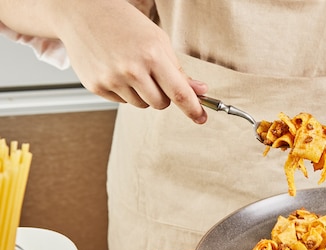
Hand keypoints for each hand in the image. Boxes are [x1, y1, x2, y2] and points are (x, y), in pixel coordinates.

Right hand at [54, 0, 206, 122]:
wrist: (83, 13)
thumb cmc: (124, 24)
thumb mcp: (158, 40)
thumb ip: (178, 70)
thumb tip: (200, 91)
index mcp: (151, 55)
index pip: (179, 92)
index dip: (193, 108)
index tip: (201, 118)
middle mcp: (131, 69)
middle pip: (161, 104)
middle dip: (163, 95)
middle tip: (154, 75)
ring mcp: (112, 79)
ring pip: (142, 105)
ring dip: (143, 93)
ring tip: (132, 68)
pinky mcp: (96, 86)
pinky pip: (122, 102)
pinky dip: (124, 91)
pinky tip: (116, 70)